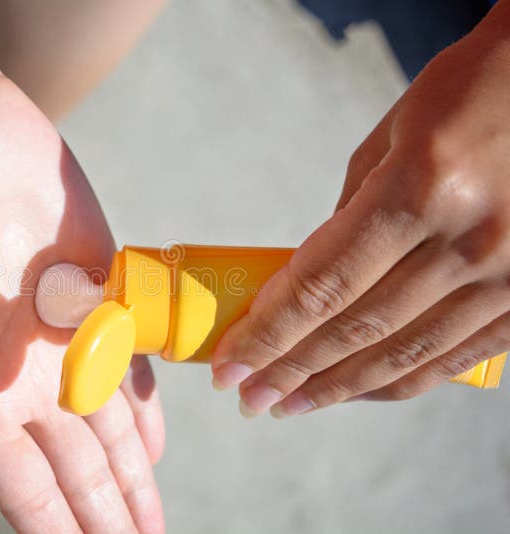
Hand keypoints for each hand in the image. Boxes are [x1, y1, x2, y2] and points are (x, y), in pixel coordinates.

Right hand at [0, 75, 164, 532]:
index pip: (23, 486)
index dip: (57, 530)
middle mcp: (21, 372)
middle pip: (75, 466)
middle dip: (106, 513)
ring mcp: (64, 333)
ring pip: (108, 424)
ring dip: (131, 473)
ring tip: (151, 521)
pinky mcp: (99, 288)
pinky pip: (131, 361)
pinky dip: (145, 404)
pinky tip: (156, 444)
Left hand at [212, 7, 509, 417]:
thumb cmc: (470, 92)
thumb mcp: (390, 139)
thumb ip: (348, 215)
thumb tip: (311, 281)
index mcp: (422, 188)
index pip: (322, 286)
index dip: (268, 334)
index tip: (229, 365)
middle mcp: (470, 241)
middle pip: (356, 329)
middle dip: (291, 371)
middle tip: (248, 397)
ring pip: (405, 355)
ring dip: (338, 388)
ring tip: (288, 404)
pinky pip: (455, 354)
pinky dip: (401, 380)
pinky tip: (357, 391)